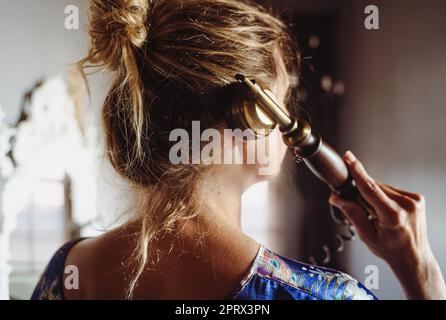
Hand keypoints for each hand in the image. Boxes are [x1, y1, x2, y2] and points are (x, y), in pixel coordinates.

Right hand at [329, 151, 445, 299]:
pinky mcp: (417, 198)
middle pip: (374, 187)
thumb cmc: (391, 249)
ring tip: (376, 214)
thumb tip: (337, 197)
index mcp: (393, 216)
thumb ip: (351, 213)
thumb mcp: (366, 235)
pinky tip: (385, 210)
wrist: (413, 257)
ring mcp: (414, 200)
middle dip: (362, 192)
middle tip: (361, 208)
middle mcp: (406, 205)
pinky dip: (384, 197)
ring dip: (374, 195)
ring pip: (383, 187)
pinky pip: (392, 190)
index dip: (357, 171)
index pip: (370, 188)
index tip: (349, 158)